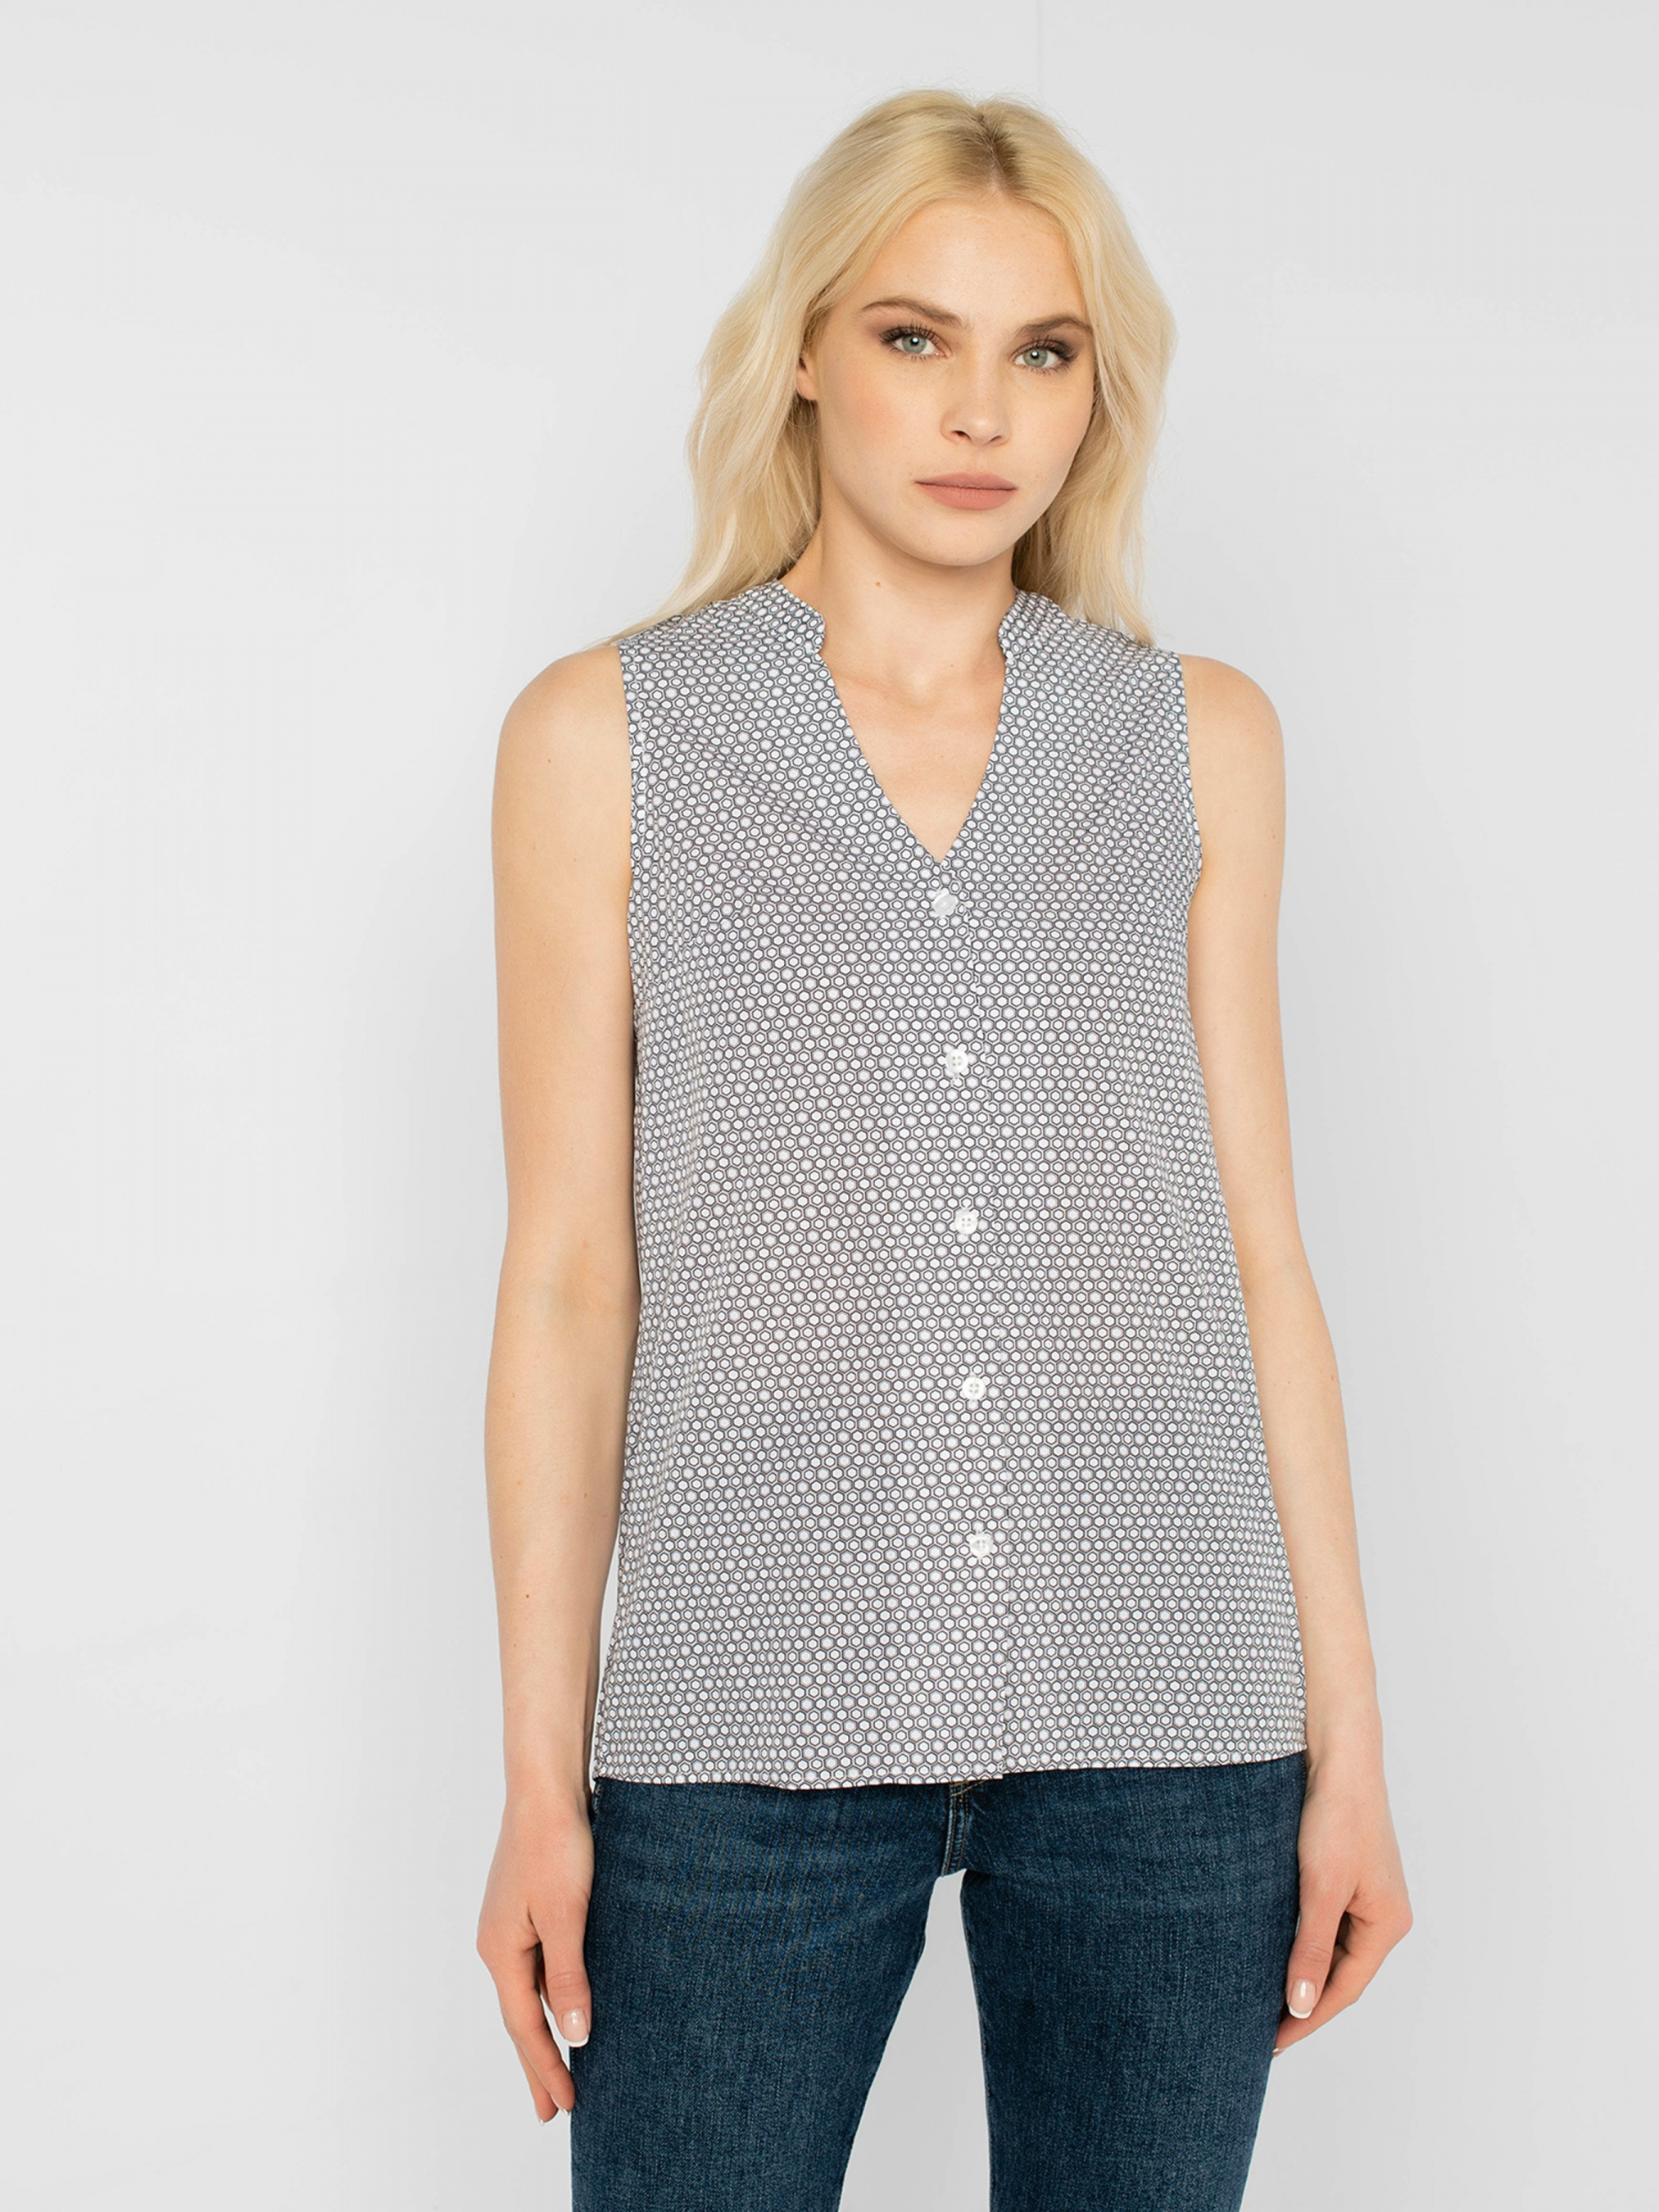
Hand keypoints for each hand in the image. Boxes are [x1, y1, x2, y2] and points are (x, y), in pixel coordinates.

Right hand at [476, 1786, 595, 2120]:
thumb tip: (576, 2037)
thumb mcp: (567, 1915)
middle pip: (519, 2017)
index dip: (546, 2067)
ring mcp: (510, 1924)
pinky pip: (537, 1966)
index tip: (566, 2107)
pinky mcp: (526, 1907)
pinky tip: (565, 2004)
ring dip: (544, 2032)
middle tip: (553, 2110)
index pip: (525, 2026)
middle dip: (536, 2064)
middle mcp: (498, 1943)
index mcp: (501, 1951)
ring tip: (560, 2068)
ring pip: (529, 1992)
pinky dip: (550, 1995)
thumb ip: (570, 1977)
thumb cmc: (555, 1845)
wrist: (545, 1787)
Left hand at [1274, 1743, 1411, 2054]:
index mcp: (1387, 1925)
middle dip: (1303, 2002)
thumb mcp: (1321, 1888)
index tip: (1271, 2044)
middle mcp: (1381, 1914)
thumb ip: (1311, 1949)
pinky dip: (1299, 1941)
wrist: (1338, 1755)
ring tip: (1258, 1998)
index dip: (1308, 2019)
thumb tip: (1301, 2006)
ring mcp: (1365, 1894)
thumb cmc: (1336, 1817)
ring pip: (1329, 1948)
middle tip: (1259, 2030)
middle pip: (1340, 1973)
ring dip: (1299, 1971)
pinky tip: (1269, 1949)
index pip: (1344, 1990)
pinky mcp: (1345, 1874)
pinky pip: (1323, 1922)